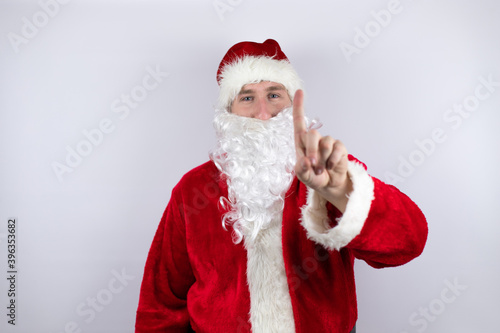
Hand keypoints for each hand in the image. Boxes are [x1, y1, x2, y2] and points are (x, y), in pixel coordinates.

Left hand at [293, 90, 351, 211]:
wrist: (329, 185)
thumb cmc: (313, 177)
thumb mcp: (303, 176)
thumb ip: (301, 169)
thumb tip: (305, 160)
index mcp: (301, 142)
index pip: (299, 121)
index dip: (299, 106)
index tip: (300, 91)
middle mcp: (314, 139)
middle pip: (312, 134)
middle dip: (312, 150)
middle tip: (314, 164)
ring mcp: (328, 142)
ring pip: (325, 143)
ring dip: (323, 160)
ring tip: (322, 169)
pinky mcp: (340, 148)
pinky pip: (337, 150)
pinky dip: (332, 162)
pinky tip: (331, 167)